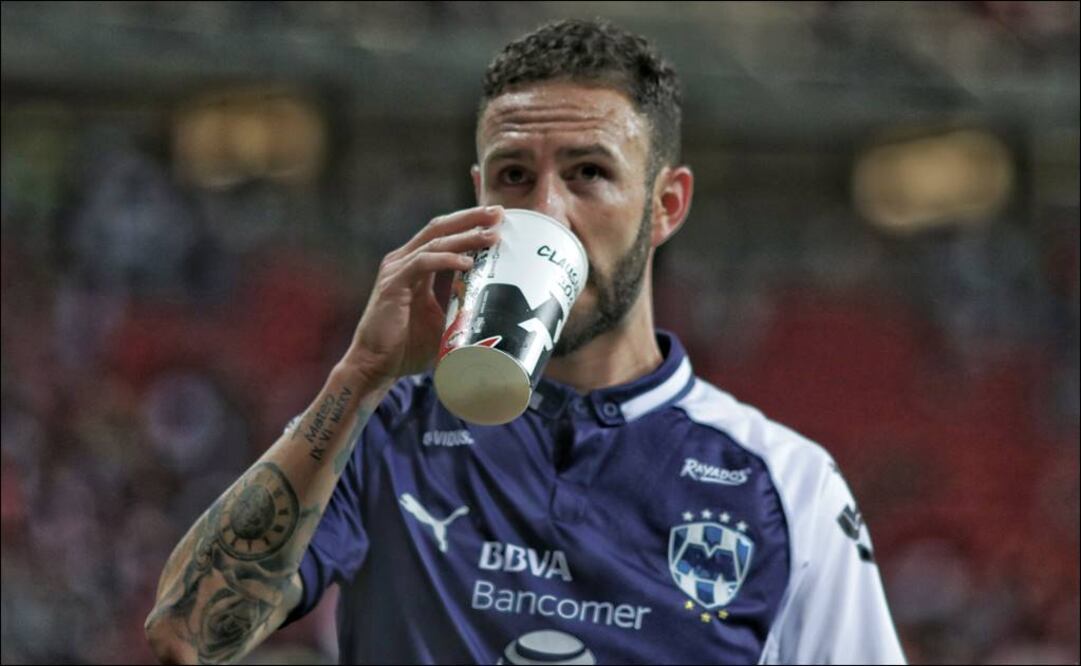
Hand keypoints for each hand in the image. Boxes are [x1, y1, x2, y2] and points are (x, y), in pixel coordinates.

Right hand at [342, 205, 502, 384]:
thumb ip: (461, 306)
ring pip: (434, 242)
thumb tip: (495, 307)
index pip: (443, 234)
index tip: (497, 219)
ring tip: (492, 236)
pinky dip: (446, 260)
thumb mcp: (442, 321)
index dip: (468, 223)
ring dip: (465, 236)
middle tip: (499, 213)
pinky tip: (467, 262)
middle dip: (471, 219)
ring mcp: (396, 270)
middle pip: (440, 228)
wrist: (375, 366)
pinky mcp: (392, 284)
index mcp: (414, 265)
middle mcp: (403, 261)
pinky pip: (422, 263)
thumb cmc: (407, 347)